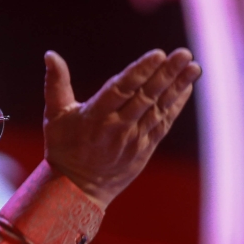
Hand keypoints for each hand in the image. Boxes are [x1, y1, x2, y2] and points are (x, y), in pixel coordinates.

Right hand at [43, 48, 200, 209]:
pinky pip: (162, 124)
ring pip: (158, 109)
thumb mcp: (55, 116)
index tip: (158, 54)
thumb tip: (50, 54)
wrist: (76, 190)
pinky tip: (186, 88)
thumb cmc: (63, 147)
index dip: (141, 71)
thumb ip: (56, 84)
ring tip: (193, 67)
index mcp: (95, 116)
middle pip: (145, 97)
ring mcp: (133, 140)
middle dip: (166, 74)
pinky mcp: (143, 149)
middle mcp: (117, 128)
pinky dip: (176, 106)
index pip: (122, 89)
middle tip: (184, 54)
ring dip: (177, 87)